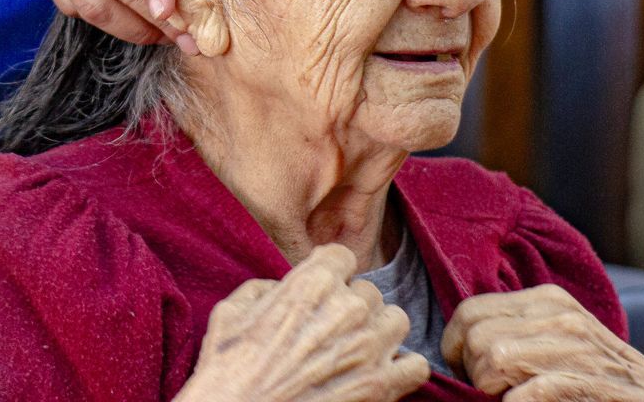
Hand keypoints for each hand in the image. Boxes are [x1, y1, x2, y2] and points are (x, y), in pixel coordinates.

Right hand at [177, 245, 430, 401]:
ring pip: (397, 319)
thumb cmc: (228, 369)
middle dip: (351, 307)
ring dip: (380, 331)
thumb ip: (265, 289)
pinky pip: (416, 366)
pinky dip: (403, 369)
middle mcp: (347, 309)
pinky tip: (380, 373)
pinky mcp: (380, 387)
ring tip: (358, 348)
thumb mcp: (231, 311)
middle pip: (369, 290)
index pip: (342, 256)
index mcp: (312, 283)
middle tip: (329, 330)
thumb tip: (282, 289)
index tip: (320, 291)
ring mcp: (368, 348)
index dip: (329, 273)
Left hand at [442, 285, 643, 400]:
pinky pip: (528, 391)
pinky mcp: (593, 382)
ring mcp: (579, 347)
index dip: (456, 349)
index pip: (469, 311)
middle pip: (476, 338)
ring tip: (513, 399)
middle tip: (495, 394)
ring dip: (495, 393)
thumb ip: (517, 333)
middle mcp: (561, 315)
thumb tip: (459, 347)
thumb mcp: (557, 343)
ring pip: (495, 359)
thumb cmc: (599, 381)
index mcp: (547, 300)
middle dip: (475, 375)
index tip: (471, 376)